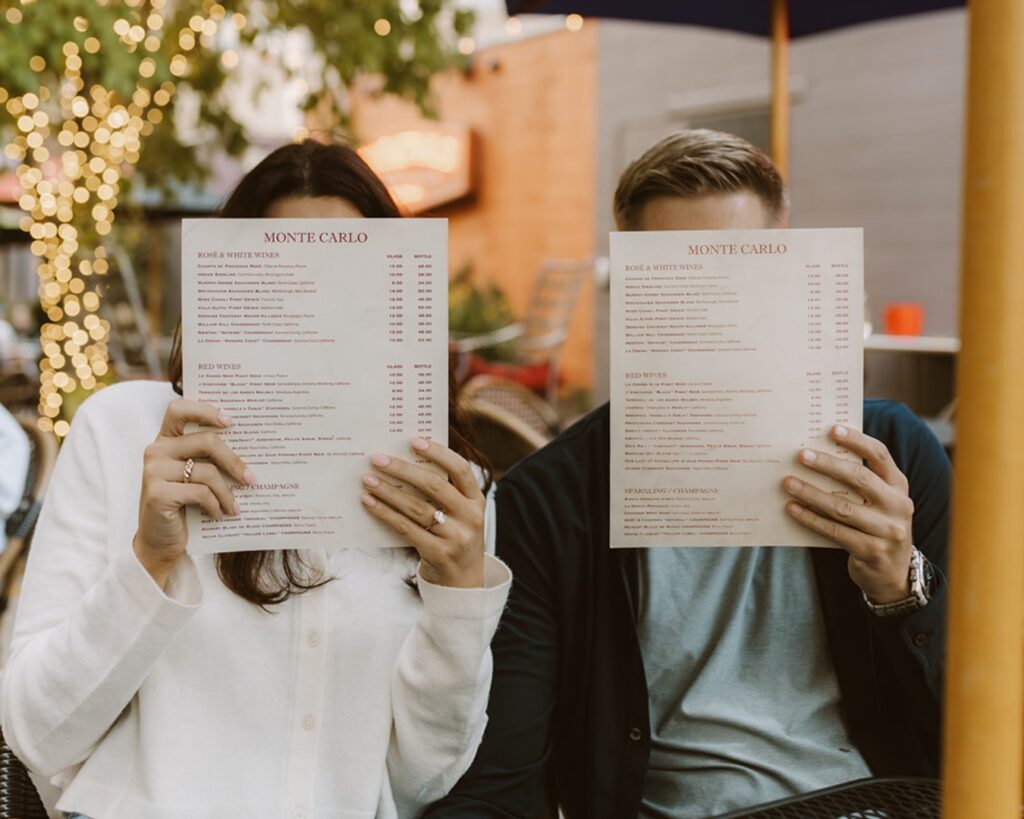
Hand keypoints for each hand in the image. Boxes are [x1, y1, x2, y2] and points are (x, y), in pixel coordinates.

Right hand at [135, 400, 252, 586]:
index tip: (230, 421)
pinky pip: (200, 493)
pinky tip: (219, 514)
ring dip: (227, 493)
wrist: (160, 540)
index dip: (205, 410)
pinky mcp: (157, 493)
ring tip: (235, 507)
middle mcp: (156, 451)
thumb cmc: (184, 504)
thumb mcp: (194, 476)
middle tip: (251, 480)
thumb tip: (252, 447)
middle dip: (234, 461)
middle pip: (206, 441)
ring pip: (207, 471)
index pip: (178, 409)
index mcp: (166, 440)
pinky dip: (215, 505)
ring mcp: (153, 471)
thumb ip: (208, 458)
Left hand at [361, 437, 485, 587]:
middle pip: (434, 486)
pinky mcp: (438, 554)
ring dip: (388, 491)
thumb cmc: (455, 539)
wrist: (463, 585)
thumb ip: (444, 493)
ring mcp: (456, 537)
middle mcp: (470, 517)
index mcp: (477, 501)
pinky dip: (385, 514)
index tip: (414, 440)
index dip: (439, 453)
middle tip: (377, 458)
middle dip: (403, 469)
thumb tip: (405, 462)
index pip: (461, 469)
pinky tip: (370, 503)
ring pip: (416, 507)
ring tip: (367, 479)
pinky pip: (406, 529)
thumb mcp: (460, 515)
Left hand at [782, 424, 913, 602]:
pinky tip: (793, 509)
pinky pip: (835, 531)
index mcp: (898, 486)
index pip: (880, 456)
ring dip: (811, 493)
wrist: (893, 573)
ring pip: (842, 507)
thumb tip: (817, 455)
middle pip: (859, 478)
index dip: (857, 441)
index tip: (832, 429)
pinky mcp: (871, 551)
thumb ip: (860, 482)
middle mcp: (898, 506)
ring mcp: (887, 530)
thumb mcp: (879, 502)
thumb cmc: (876, 526)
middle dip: (827, 465)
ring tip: (788, 483)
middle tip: (800, 455)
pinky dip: (811, 519)